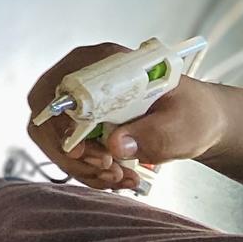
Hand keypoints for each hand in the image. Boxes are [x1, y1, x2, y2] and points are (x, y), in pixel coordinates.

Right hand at [25, 42, 228, 190]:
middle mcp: (80, 79)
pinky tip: (116, 177)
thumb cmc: (191, 113)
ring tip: (119, 178)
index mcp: (100, 63)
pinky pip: (67, 150)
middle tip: (108, 170)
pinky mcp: (80, 123)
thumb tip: (116, 144)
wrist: (195, 120)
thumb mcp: (184, 123)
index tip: (91, 153)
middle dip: (72, 153)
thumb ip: (155, 133)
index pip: (58, 89)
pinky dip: (87, 171)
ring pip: (53, 139)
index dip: (63, 125)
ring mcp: (77, 102)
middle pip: (47, 117)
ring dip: (80, 167)